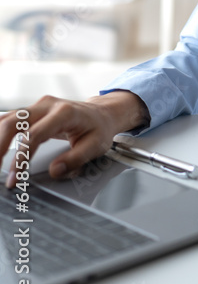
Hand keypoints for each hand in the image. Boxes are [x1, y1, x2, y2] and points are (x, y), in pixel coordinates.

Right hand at [0, 92, 148, 188]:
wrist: (102, 113)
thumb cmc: (99, 129)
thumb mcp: (96, 146)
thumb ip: (75, 159)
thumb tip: (54, 170)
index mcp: (65, 113)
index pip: (34, 135)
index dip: (21, 158)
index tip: (14, 178)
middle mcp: (48, 105)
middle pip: (14, 122)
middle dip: (0, 147)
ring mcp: (39, 106)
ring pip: (9, 119)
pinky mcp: (33, 111)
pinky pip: (11, 120)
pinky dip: (1, 134)